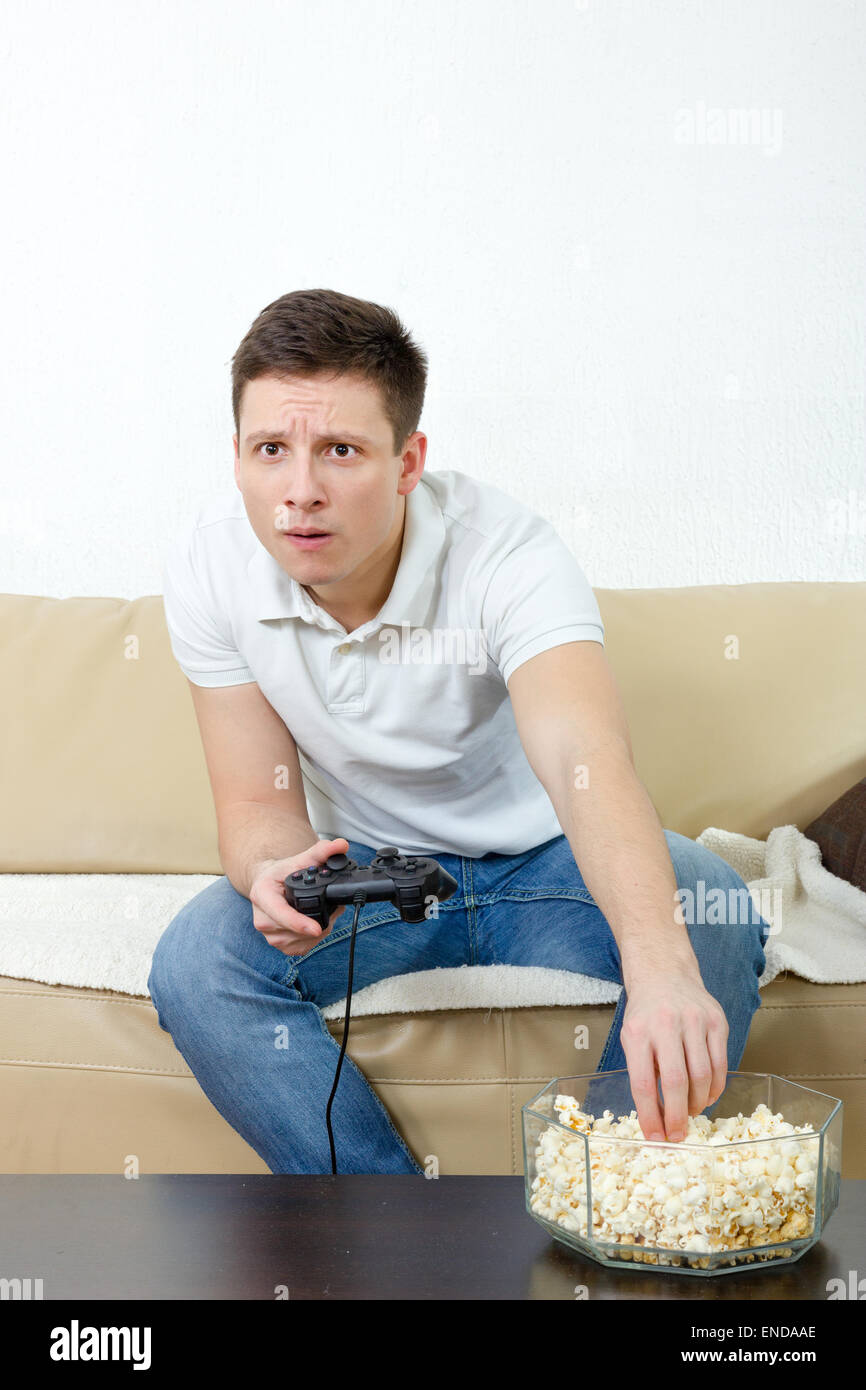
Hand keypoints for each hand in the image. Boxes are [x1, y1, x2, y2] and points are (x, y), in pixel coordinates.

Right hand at [250, 838, 350, 955]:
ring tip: (324, 913)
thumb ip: (321, 851)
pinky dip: (313, 939)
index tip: (316, 928)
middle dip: (318, 921)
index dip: (299, 923)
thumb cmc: (281, 874)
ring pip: (300, 941)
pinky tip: (315, 924)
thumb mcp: (298, 859)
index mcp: (262, 895)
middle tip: (332, 907)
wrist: (268, 885)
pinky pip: (300, 948)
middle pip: (294, 930)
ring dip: (318, 931)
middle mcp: (261, 919)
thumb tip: (341, 845)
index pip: (280, 913)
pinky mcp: (278, 945)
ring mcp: (269, 935)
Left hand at [619, 969, 728, 1142]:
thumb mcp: (632, 1038)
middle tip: (678, 1134)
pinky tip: (706, 1096)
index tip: (655, 1138)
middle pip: (675, 1082)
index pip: (643, 1083)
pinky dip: (715, 1087)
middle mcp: (666, 1024)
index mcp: (638, 1032)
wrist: (665, 974)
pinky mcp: (717, 1021)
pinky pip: (720, 1064)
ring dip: (697, 1103)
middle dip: (677, 1116)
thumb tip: (657, 1117)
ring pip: (702, 1076)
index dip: (650, 1116)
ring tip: (690, 1112)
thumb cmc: (645, 1014)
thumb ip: (643, 1071)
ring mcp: (694, 1020)